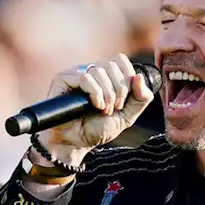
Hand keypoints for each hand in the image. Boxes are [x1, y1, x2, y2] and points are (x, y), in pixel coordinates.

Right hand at [39, 53, 154, 160]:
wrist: (74, 144)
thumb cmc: (96, 130)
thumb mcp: (127, 116)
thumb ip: (141, 99)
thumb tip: (140, 77)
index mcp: (106, 76)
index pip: (120, 60)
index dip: (127, 78)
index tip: (123, 101)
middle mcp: (91, 71)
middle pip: (112, 65)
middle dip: (119, 89)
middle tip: (114, 108)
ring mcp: (77, 74)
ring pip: (100, 70)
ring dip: (107, 94)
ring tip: (103, 110)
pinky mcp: (64, 79)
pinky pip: (85, 77)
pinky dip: (95, 93)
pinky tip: (95, 106)